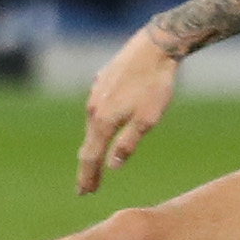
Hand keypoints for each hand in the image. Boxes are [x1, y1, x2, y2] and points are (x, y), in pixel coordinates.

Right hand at [76, 26, 183, 193]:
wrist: (155, 46)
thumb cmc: (155, 85)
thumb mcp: (147, 120)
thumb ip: (127, 144)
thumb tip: (112, 165)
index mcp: (103, 121)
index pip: (91, 157)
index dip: (87, 177)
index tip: (84, 193)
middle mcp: (93, 108)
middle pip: (89, 143)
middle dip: (88, 165)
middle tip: (87, 185)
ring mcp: (96, 93)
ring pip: (92, 124)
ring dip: (94, 143)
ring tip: (95, 158)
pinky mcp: (102, 81)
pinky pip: (97, 107)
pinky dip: (99, 122)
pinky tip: (104, 123)